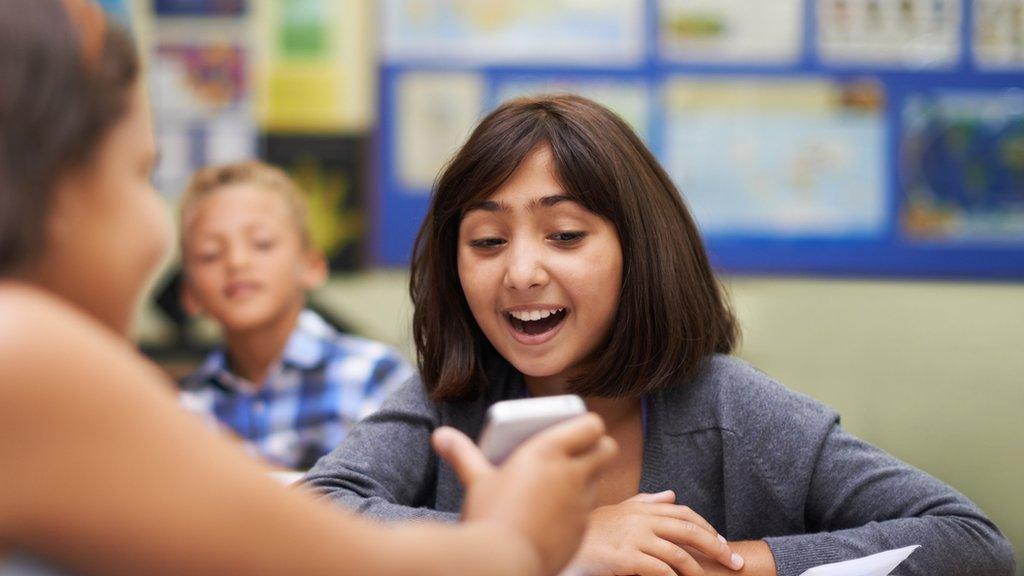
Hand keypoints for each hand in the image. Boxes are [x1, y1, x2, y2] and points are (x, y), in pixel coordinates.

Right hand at [433, 414, 617, 575]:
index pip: (591, 425)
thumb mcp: (476, 481)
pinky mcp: (582, 530)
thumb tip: (440, 435)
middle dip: (599, 447)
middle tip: (579, 451)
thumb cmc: (488, 517)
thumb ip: (462, 454)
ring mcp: (580, 503)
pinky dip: (576, 507)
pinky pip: (587, 510)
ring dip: (587, 477)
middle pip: (607, 448)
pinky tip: (554, 513)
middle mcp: (572, 474)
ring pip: (599, 480)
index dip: (588, 424)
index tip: (577, 428)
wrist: (502, 564)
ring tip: (562, 481)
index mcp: (549, 451)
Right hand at [570, 491, 743, 575]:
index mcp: (643, 508)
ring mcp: (635, 538)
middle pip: (690, 531)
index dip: (709, 529)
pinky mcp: (626, 558)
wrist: (564, 543)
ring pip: (679, 554)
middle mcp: (643, 519)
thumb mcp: (619, 510)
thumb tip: (672, 495)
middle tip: (735, 563)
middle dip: (717, 548)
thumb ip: (646, 502)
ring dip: (698, 571)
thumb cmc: (592, 530)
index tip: (724, 544)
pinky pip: (660, 571)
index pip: (685, 514)